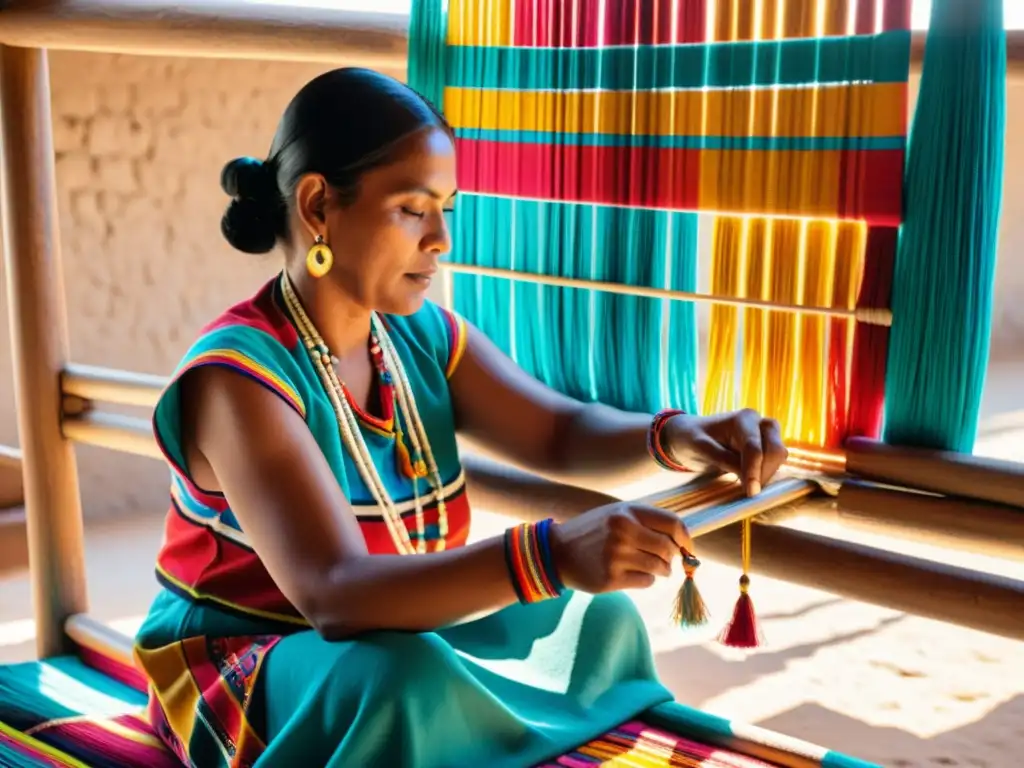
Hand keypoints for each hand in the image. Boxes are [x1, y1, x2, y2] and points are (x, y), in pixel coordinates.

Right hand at [548, 501, 692, 592]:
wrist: (557, 551)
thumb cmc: (594, 531)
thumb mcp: (617, 513)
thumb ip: (647, 521)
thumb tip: (683, 541)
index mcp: (627, 511)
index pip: (673, 524)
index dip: (686, 540)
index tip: (688, 549)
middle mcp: (623, 531)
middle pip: (669, 549)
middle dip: (671, 557)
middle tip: (662, 559)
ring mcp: (616, 556)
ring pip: (660, 568)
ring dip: (660, 570)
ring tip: (648, 566)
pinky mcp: (611, 578)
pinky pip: (646, 582)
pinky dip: (645, 579)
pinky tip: (630, 573)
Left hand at [661, 409, 787, 496]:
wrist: (689, 434)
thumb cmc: (692, 439)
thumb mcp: (701, 448)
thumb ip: (724, 459)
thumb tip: (748, 478)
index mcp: (743, 419)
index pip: (754, 448)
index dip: (753, 471)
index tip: (751, 492)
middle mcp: (760, 423)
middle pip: (775, 450)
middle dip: (764, 472)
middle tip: (748, 491)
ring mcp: (766, 434)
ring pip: (779, 456)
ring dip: (766, 474)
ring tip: (746, 485)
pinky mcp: (767, 447)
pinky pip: (775, 462)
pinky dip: (766, 474)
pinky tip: (750, 482)